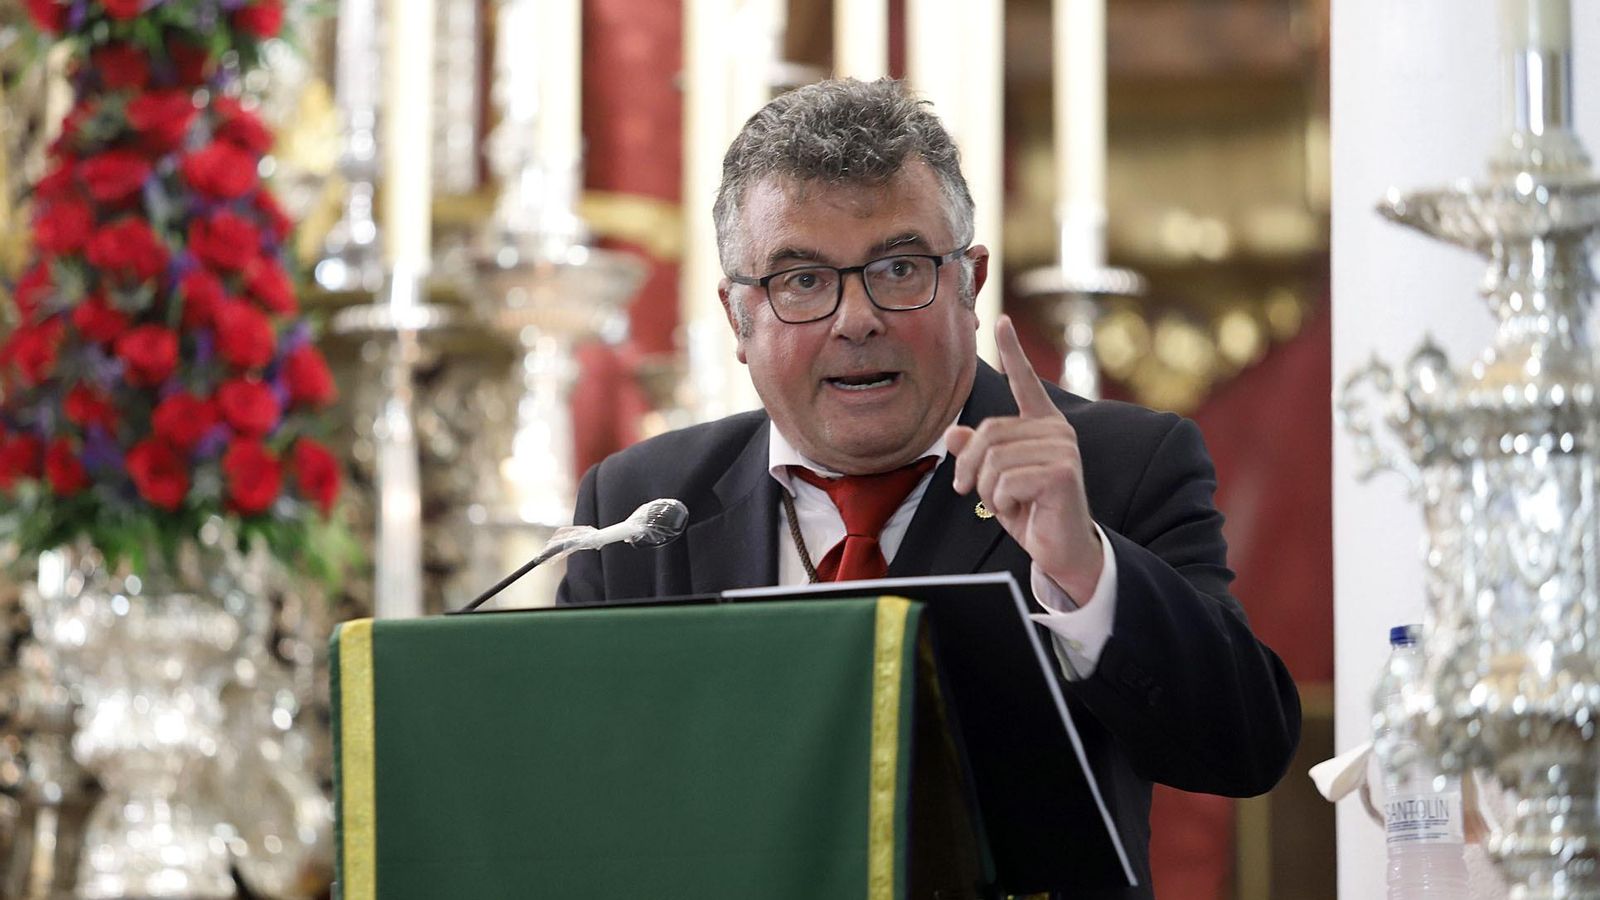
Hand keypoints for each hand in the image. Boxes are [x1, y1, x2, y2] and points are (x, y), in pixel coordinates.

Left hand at [945, 315, 1103, 601]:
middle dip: (970, 469)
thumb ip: (977, 454)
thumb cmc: (1030, 512)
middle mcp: (1056, 430)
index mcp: (1042, 425)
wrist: (1062, 549)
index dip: (1012, 351)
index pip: (1025, 382)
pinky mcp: (1062, 472)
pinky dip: (1002, 502)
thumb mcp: (994, 481)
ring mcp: (1062, 448)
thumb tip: (955, 434)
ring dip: (986, 489)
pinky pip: (1005, 481)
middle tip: (971, 491)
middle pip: (987, 433)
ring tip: (1005, 503)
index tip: (1002, 321)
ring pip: (993, 460)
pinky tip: (1020, 510)